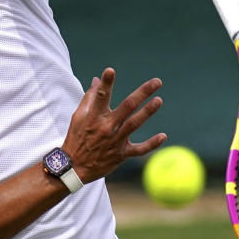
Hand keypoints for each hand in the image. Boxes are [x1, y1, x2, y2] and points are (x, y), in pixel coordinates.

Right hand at [62, 68, 166, 182]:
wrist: (74, 167)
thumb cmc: (76, 138)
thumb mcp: (78, 117)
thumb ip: (89, 98)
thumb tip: (97, 80)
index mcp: (95, 116)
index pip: (101, 96)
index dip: (106, 83)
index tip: (110, 71)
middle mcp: (107, 127)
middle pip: (128, 106)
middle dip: (143, 92)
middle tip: (157, 82)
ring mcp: (115, 140)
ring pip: (135, 123)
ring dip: (148, 111)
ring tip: (159, 100)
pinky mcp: (121, 154)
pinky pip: (139, 149)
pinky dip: (152, 144)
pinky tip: (163, 136)